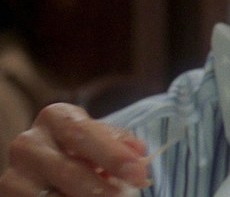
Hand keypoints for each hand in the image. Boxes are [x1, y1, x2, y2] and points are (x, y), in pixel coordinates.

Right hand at [0, 103, 150, 195]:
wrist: (47, 172)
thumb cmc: (82, 150)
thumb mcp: (100, 139)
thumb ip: (118, 143)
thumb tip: (138, 152)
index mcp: (55, 117)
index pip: (83, 134)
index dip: (113, 155)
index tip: (139, 173)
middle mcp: (28, 142)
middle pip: (69, 170)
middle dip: (104, 187)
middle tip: (127, 195)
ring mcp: (14, 173)